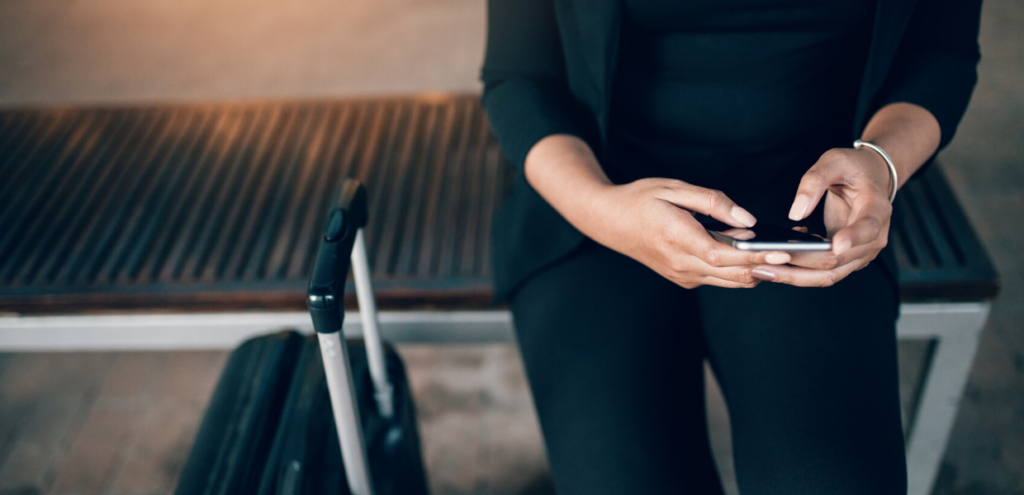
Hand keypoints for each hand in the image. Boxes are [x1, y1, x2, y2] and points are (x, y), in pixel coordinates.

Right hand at [589, 178, 792, 288]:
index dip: (755, 257)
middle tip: (800, 256)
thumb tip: (747, 217)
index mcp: (676, 238)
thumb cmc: (640, 199)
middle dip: (767, 267)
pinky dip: (739, 270)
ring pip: (729, 280)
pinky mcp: (683, 278)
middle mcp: (680, 264)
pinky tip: (755, 254)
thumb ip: (713, 202)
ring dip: (756, 270)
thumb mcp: (674, 189)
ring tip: (784, 254)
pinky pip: (719, 278)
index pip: (723, 255)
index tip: (783, 252)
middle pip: (732, 274)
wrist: (608, 221)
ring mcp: (681, 275)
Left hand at [751, 147, 892, 286]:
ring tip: (761, 270)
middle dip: (801, 264)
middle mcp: (874, 238)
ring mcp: (861, 253)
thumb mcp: (834, 161)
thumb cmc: (853, 168)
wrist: (870, 178)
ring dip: (795, 276)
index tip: (834, 244)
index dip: (852, 238)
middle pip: (838, 260)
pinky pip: (821, 272)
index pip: (867, 228)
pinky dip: (798, 271)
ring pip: (828, 275)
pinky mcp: (846, 259)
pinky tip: (774, 261)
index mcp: (876, 209)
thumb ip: (815, 181)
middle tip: (764, 261)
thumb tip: (796, 213)